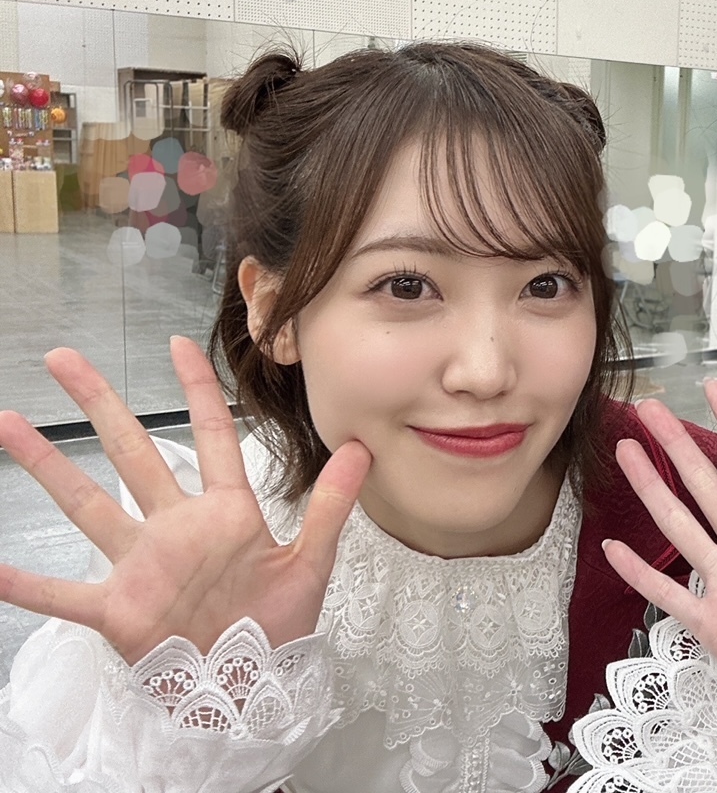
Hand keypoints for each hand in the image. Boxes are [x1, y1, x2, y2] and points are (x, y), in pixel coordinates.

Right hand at [0, 336, 368, 664]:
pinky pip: (64, 593)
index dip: (196, 390)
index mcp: (225, 513)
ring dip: (48, 467)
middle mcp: (176, 528)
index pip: (210, 436)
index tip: (179, 345)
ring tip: (9, 422)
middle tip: (64, 359)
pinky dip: (26, 583)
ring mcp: (142, 565)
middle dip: (101, 405)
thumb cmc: (277, 627)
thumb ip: (332, 503)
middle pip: (133, 452)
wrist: (250, 689)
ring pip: (89, 504)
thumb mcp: (312, 561)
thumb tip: (363, 447)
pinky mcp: (119, 610)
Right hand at [604, 380, 716, 736]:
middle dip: (676, 447)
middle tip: (649, 408)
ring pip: (682, 526)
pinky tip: (612, 547)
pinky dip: (641, 572)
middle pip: (706, 487)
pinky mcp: (712, 622)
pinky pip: (670, 592)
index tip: (716, 387)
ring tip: (624, 451)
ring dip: (651, 490)